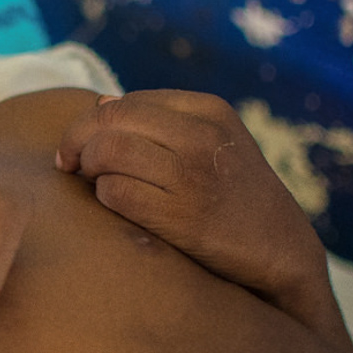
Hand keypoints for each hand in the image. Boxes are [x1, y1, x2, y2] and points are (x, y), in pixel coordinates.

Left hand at [55, 90, 348, 346]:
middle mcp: (201, 135)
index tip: (78, 148)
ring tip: (95, 184)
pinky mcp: (183, 215)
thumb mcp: (212, 144)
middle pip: (108, 121)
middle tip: (70, 166)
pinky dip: (105, 198)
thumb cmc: (233, 196)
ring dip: (88, 170)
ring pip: (106, 152)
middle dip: (77, 142)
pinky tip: (118, 208)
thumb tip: (101, 101)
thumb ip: (161, 123)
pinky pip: (115, 193)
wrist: (282, 251)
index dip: (88, 123)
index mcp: (208, 110)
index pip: (123, 102)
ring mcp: (193, 174)